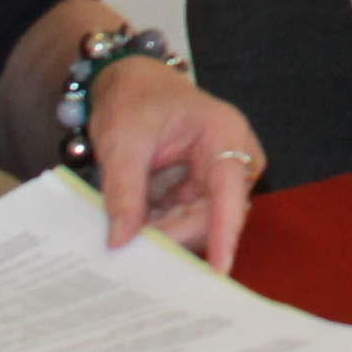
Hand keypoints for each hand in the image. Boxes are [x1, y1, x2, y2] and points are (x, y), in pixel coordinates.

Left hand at [81, 59, 264, 272]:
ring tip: (128, 239)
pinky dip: (158, 227)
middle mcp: (230, 157)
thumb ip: (123, 191)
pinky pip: (183, 218)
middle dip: (176, 235)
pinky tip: (134, 231)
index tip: (220, 269)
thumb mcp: (122, 141)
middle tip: (134, 252)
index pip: (230, 191)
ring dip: (165, 233)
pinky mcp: (198, 187)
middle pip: (214, 213)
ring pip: (198, 221)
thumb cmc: (133, 99)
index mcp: (224, 134)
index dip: (226, 232)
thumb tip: (120, 241)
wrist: (128, 82)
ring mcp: (216, 174)